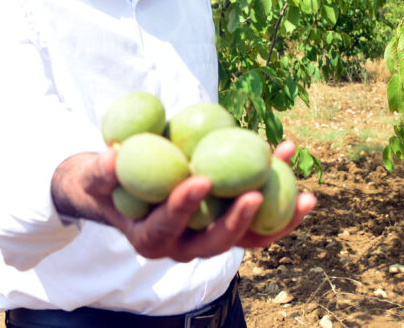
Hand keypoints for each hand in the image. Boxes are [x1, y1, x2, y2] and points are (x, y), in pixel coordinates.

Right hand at [51, 140, 315, 261]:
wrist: (127, 190)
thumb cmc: (110, 180)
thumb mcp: (97, 175)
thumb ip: (102, 170)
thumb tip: (112, 155)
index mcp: (150, 239)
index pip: (168, 227)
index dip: (184, 207)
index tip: (200, 180)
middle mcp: (184, 247)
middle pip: (216, 242)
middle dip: (238, 222)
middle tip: (256, 193)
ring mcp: (213, 238)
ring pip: (249, 238)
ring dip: (279, 218)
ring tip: (305, 195)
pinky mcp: (234, 225)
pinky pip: (263, 221)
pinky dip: (282, 199)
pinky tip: (291, 160)